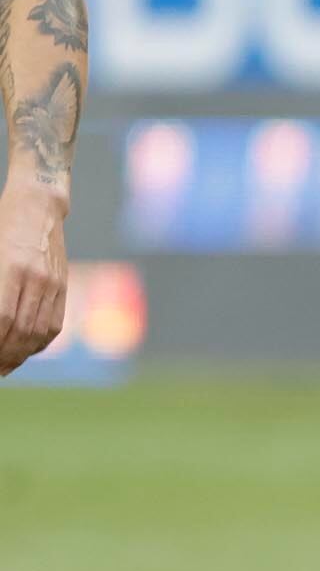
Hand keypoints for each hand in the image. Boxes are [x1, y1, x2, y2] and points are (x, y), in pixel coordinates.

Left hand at [0, 185, 66, 375]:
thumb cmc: (2, 227)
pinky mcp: (62, 283)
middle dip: (3, 357)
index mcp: (12, 268)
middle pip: (20, 331)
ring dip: (19, 355)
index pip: (2, 320)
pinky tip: (26, 350)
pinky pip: (55, 322)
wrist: (37, 204)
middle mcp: (35, 277)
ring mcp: (53, 281)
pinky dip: (39, 343)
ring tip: (4, 366)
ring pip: (38, 332)